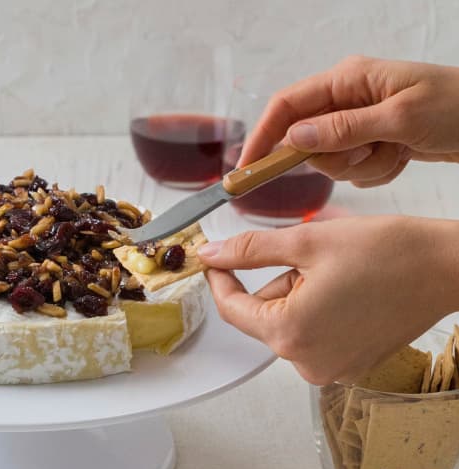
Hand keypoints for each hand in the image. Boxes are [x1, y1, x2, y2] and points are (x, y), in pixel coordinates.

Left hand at [197, 216, 458, 383]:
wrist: (447, 268)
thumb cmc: (388, 253)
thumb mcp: (306, 241)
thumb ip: (250, 250)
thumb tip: (211, 254)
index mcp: (290, 333)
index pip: (232, 309)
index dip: (220, 280)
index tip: (217, 258)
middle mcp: (306, 363)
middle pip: (264, 317)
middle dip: (277, 283)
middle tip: (310, 257)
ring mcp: (329, 370)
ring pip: (289, 325)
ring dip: (298, 297)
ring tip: (338, 275)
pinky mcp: (349, 367)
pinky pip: (314, 337)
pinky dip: (317, 312)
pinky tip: (348, 292)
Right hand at [239, 56, 458, 187]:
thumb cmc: (457, 106)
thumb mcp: (399, 117)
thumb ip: (343, 128)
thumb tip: (294, 138)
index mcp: (348, 79)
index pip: (286, 106)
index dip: (262, 136)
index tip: (247, 170)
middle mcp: (347, 98)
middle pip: (307, 141)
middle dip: (335, 158)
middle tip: (368, 152)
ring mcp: (358, 121)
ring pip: (331, 161)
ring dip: (361, 167)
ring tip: (395, 151)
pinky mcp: (370, 140)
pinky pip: (354, 169)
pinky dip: (376, 172)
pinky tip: (402, 157)